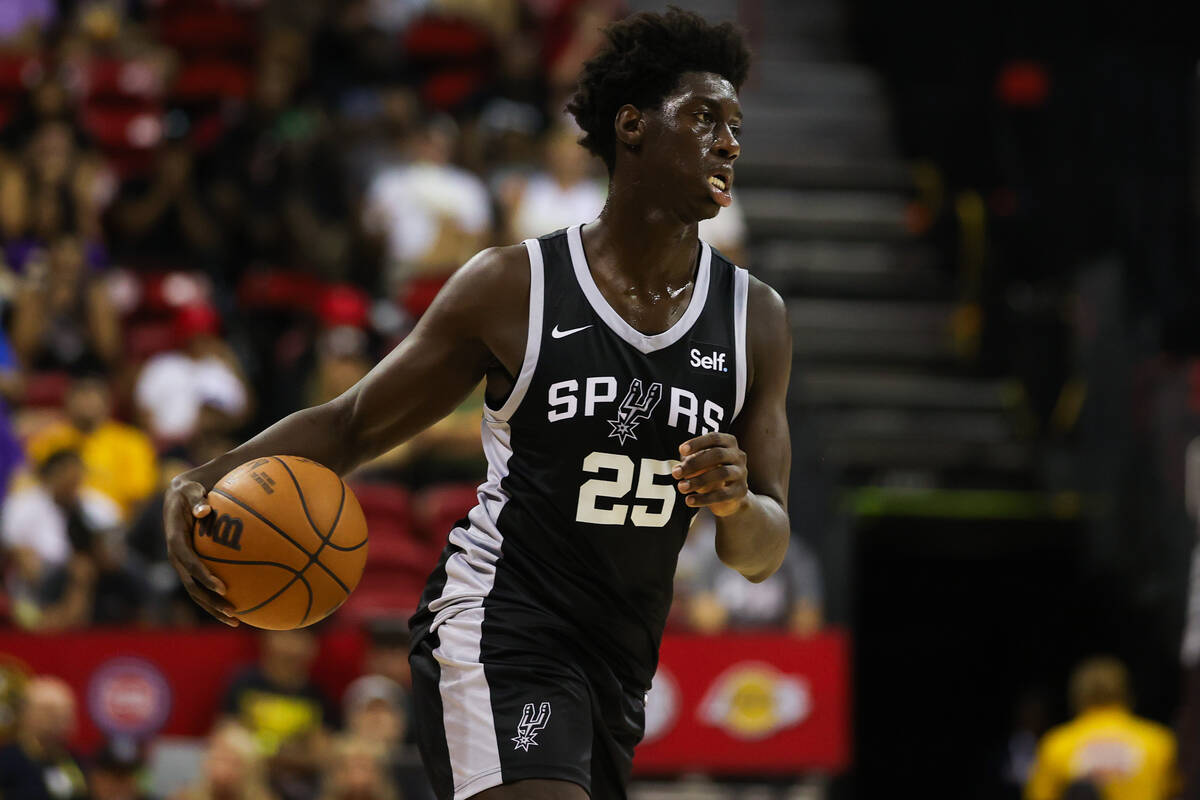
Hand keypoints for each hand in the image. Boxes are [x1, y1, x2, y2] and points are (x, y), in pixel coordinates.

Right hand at [163, 477, 238, 626]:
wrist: (178, 494)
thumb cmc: (190, 490)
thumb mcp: (192, 490)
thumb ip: (197, 501)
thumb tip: (204, 511)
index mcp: (175, 540)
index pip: (189, 563)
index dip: (204, 576)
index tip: (223, 587)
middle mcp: (176, 556)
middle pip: (192, 587)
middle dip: (211, 602)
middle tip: (233, 613)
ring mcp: (182, 564)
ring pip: (197, 593)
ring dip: (214, 609)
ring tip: (236, 621)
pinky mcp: (190, 566)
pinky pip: (203, 585)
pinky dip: (218, 597)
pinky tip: (241, 606)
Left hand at [673, 432, 749, 516]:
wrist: (730, 496)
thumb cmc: (711, 471)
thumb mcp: (701, 464)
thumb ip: (690, 463)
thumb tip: (678, 469)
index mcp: (729, 443)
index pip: (714, 438)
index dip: (697, 443)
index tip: (681, 450)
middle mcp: (738, 455)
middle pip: (718, 454)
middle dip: (694, 463)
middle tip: (676, 473)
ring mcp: (741, 473)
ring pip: (722, 474)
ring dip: (698, 481)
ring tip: (681, 487)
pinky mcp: (741, 491)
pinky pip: (722, 495)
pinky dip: (704, 498)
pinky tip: (689, 500)